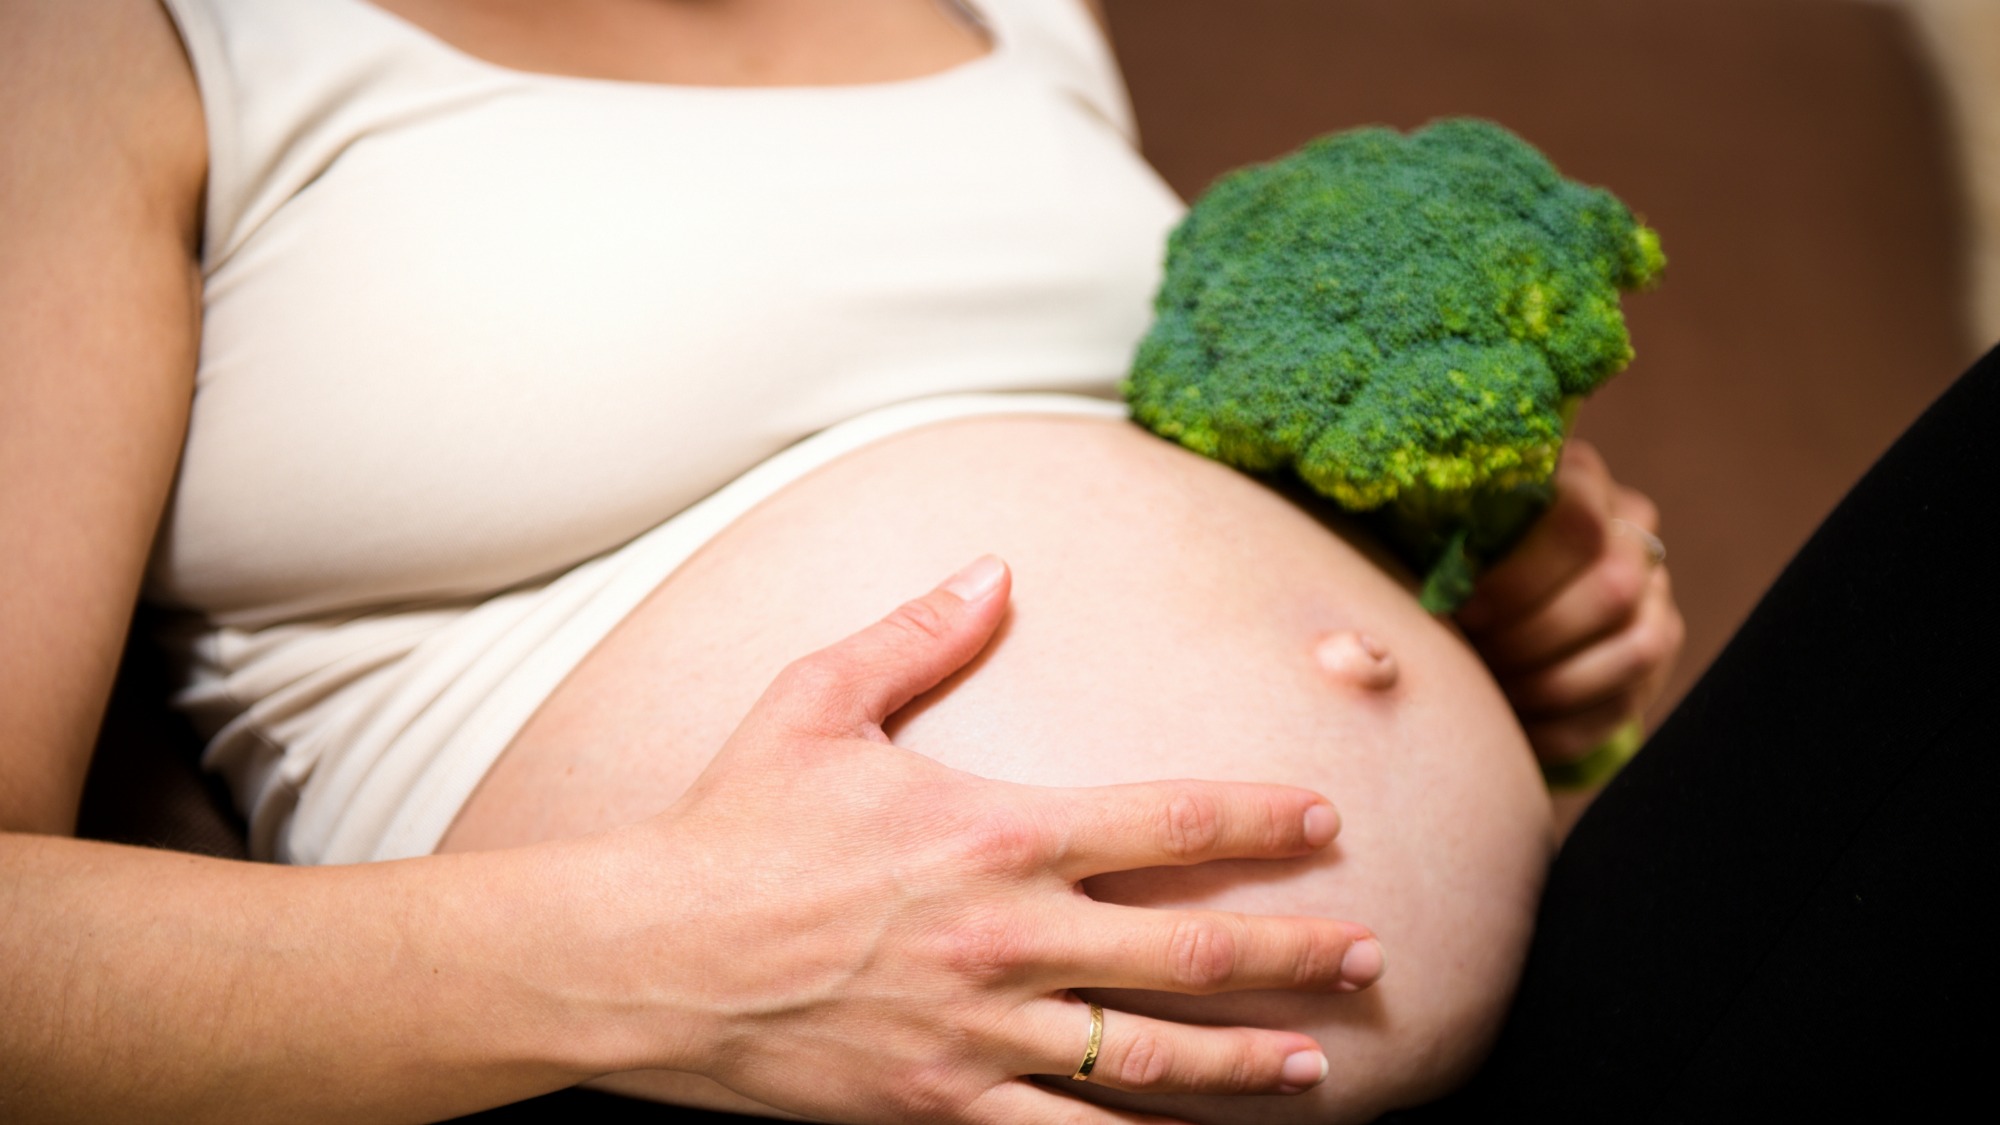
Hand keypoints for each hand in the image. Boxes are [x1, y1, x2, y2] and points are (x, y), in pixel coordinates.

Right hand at [601, 557, 1380, 1122]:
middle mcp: (1012, 937)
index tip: (1323, 821)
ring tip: (1320, 1064)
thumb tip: (993, 569)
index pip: (1169, 824)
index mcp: (997, 831)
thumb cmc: (729, 824)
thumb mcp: (815, 701)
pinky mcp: (940, 1105)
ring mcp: (982, 1032)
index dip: (1260, 821)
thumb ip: (917, 633)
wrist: (643, 960)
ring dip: (1249, 1062)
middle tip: (1372, 955)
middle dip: (1295, 953)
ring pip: (1151, 1057)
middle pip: (1191, 951)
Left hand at [1454, 442, 1685, 763]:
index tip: (1460, 609)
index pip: (1576, 518)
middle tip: (1472, 658)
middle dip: (1530, 637)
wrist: (1489, 595)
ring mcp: (1654, 596)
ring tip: (1489, 691)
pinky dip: (1563, 727)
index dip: (1517, 575)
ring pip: (1634, 649)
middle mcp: (1632, 534)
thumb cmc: (1449, 555)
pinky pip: (1625, 703)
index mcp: (1581, 481)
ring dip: (1550, 684)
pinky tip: (1513, 725)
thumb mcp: (1439, 526)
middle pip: (1611, 586)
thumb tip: (1417, 577)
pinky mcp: (1653, 653)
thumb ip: (1436, 532)